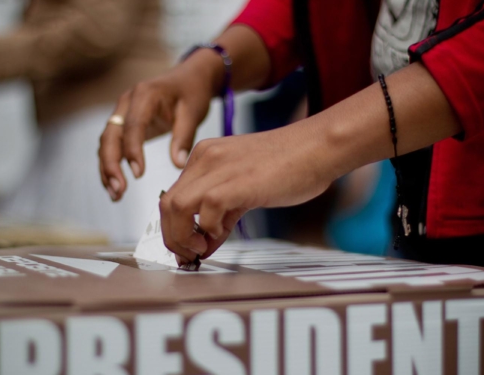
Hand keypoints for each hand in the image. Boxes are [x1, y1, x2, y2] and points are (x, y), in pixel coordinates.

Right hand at [98, 58, 218, 200]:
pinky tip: (116, 185)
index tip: (138, 173)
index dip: (132, 150)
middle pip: (110, 135)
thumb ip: (184, 138)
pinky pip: (112, 145)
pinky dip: (112, 165)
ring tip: (116, 195)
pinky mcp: (123, 123)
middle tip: (119, 190)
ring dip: (108, 169)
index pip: (132, 125)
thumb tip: (177, 165)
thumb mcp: (193, 113)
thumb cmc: (192, 92)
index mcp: (144, 95)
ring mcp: (121, 112)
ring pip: (107, 143)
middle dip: (111, 165)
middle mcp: (126, 102)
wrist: (189, 77)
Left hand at [158, 120, 337, 262]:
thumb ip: (222, 215)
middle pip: (166, 204)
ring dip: (183, 237)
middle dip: (172, 237)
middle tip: (189, 255)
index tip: (187, 249)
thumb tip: (205, 244)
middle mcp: (205, 158)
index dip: (174, 228)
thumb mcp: (245, 189)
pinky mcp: (236, 181)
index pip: (172, 196)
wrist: (318, 147)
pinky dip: (209, 230)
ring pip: (175, 207)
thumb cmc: (290, 166)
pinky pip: (205, 211)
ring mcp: (218, 168)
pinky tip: (224, 233)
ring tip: (201, 248)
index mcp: (204, 156)